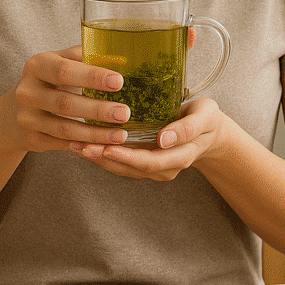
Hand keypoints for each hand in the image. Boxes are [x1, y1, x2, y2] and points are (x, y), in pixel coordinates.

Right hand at [5, 45, 130, 153]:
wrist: (19, 108)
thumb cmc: (52, 80)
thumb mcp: (63, 62)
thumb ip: (89, 58)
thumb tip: (123, 60)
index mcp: (38, 65)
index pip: (65, 71)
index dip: (92, 77)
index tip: (118, 82)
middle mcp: (27, 91)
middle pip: (65, 103)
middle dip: (98, 110)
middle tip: (124, 113)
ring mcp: (27, 118)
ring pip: (65, 129)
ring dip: (95, 133)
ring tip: (121, 134)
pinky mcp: (32, 139)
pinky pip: (62, 144)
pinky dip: (85, 145)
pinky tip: (105, 145)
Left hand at [69, 97, 224, 180]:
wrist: (209, 132)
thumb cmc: (206, 118)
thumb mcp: (205, 117)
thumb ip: (187, 128)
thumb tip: (164, 139)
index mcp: (180, 156)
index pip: (150, 161)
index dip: (127, 157)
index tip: (108, 147)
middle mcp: (164, 168)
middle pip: (131, 168)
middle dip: (105, 158)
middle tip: (81, 146)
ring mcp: (153, 168)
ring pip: (122, 168)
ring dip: (99, 158)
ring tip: (75, 145)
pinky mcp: (144, 163)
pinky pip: (122, 163)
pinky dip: (103, 155)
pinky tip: (85, 144)